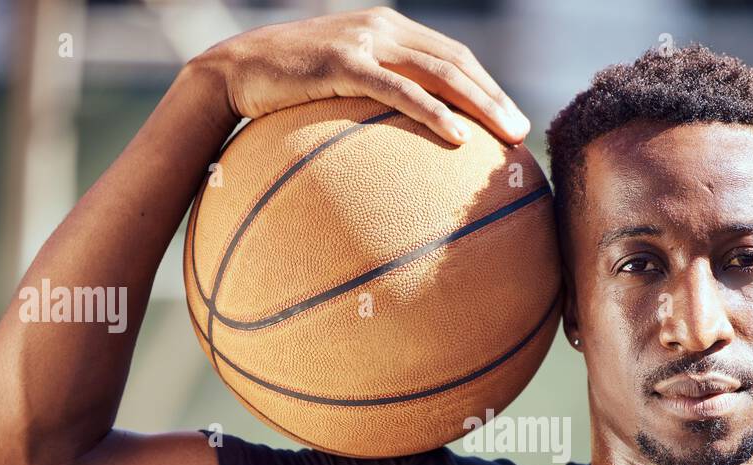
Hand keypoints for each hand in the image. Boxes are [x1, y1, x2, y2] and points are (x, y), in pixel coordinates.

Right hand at [193, 5, 529, 144]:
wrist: (231, 71)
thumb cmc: (281, 92)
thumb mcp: (335, 89)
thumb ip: (371, 102)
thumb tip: (396, 149)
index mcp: (387, 29)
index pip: (451, 56)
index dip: (487, 86)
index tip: (510, 120)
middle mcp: (383, 27)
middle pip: (456, 62)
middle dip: (494, 97)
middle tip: (521, 132)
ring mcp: (365, 40)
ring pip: (439, 72)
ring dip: (480, 104)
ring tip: (507, 136)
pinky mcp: (344, 61)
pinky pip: (400, 90)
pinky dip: (433, 113)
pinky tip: (458, 138)